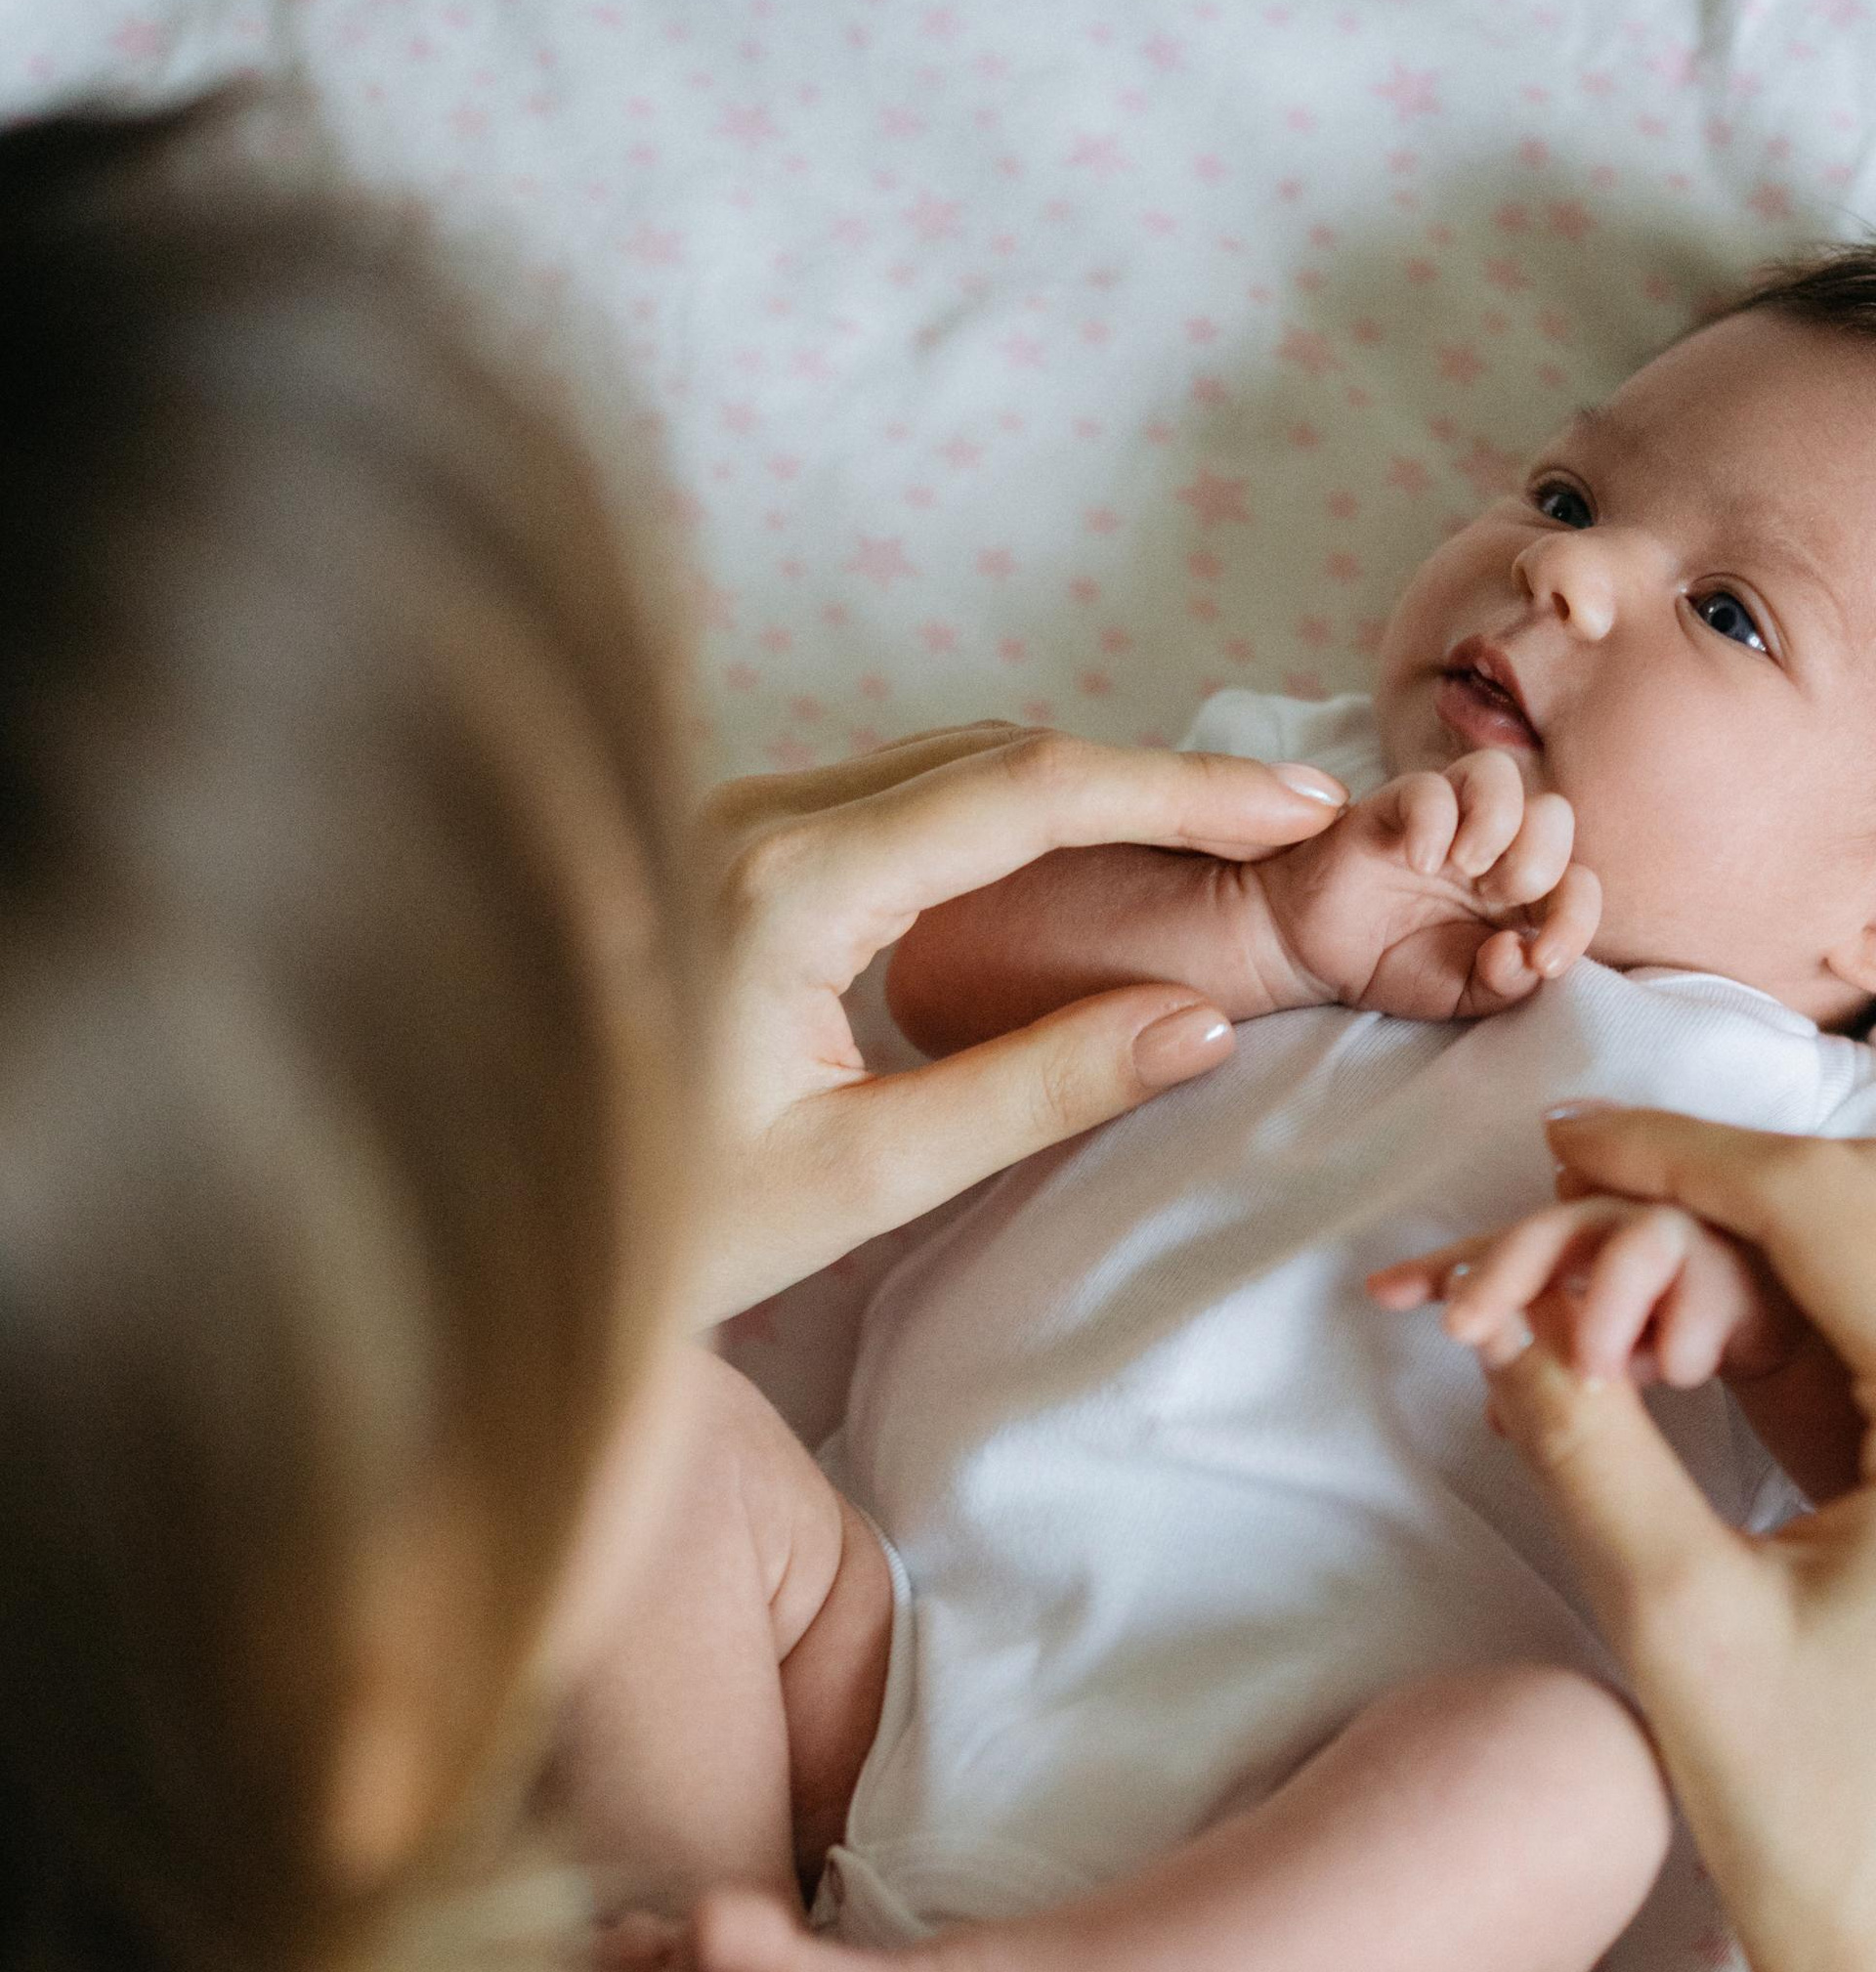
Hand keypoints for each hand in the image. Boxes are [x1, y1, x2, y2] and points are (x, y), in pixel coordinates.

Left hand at [699, 723, 1345, 1317]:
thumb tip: (1202, 1024)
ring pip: (945, 761)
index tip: (1297, 807)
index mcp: (782, 885)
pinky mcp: (721, 841)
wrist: (483, 1207)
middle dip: (1151, 777)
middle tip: (1289, 820)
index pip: (1027, 791)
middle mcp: (746, 815)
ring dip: (1084, 789)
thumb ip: (1039, 1090)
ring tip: (1215, 834)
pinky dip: (1006, 812)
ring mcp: (725, 816)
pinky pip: (894, 793)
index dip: (1180, 787)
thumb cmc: (652, 1220)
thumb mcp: (862, 1175)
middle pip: (996, 751)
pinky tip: (1080, 858)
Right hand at [1252, 751, 1599, 1021]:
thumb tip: (1527, 953)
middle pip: (1555, 813)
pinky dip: (1435, 820)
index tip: (1547, 960)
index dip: (1577, 918)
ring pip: (1499, 774)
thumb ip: (1505, 985)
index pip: (1579, 883)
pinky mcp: (1396, 805)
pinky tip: (1419, 861)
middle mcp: (1491, 847)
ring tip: (1468, 867)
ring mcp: (1446, 820)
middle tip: (1500, 899)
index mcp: (1519, 893)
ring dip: (1500, 821)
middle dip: (1542, 859)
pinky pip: (1430, 786)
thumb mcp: (1460, 996)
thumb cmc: (1393, 966)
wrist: (1314, 954)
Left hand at [1371, 1192, 1781, 1394]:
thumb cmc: (1695, 1358)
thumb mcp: (1611, 1389)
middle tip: (1462, 1327)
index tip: (1380, 1294)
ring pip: (1637, 1240)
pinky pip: (1721, 1276)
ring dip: (1603, 1302)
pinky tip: (1682, 1371)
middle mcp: (1638, 1237)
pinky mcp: (1769, 1272)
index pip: (1505, 1250)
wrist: (1822, 1373)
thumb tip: (1494, 1412)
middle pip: (1559, 1227)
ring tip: (1596, 1369)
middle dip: (1505, 1269)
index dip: (1444, 1266)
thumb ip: (1554, 1386)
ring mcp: (1706, 1245)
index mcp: (1588, 1259)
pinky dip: (1690, 1324)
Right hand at [1479, 1107, 1875, 1971]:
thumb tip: (1508, 1318)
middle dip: (1728, 1180)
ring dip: (1790, 1241)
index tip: (1563, 1135)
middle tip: (1584, 1181)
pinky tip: (1743, 1340)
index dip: (1676, 1156)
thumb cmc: (1809, 1813)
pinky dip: (1848, 1313)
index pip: (1820, 1206)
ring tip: (1645, 1257)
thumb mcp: (1671, 1612)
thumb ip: (1584, 1436)